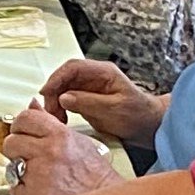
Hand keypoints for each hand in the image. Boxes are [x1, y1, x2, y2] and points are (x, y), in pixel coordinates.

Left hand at [0, 109, 112, 194]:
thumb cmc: (94, 175)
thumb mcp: (77, 141)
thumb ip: (51, 123)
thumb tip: (32, 104)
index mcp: (59, 135)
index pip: (25, 118)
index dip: (20, 126)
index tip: (22, 132)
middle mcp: (47, 152)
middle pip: (11, 142)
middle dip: (18, 150)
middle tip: (30, 158)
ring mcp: (37, 175)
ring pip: (11, 166)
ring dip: (20, 170)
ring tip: (39, 176)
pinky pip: (15, 189)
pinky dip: (24, 191)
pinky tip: (41, 191)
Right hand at [37, 58, 166, 142]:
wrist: (148, 126)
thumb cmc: (138, 115)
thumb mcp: (114, 109)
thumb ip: (88, 102)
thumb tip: (64, 97)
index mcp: (104, 72)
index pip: (73, 67)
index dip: (57, 78)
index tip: (46, 91)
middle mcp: (94, 77)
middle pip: (65, 78)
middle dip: (54, 93)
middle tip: (50, 111)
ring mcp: (89, 88)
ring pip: (63, 89)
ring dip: (55, 102)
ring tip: (56, 118)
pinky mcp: (86, 100)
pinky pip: (67, 100)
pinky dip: (60, 109)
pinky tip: (61, 119)